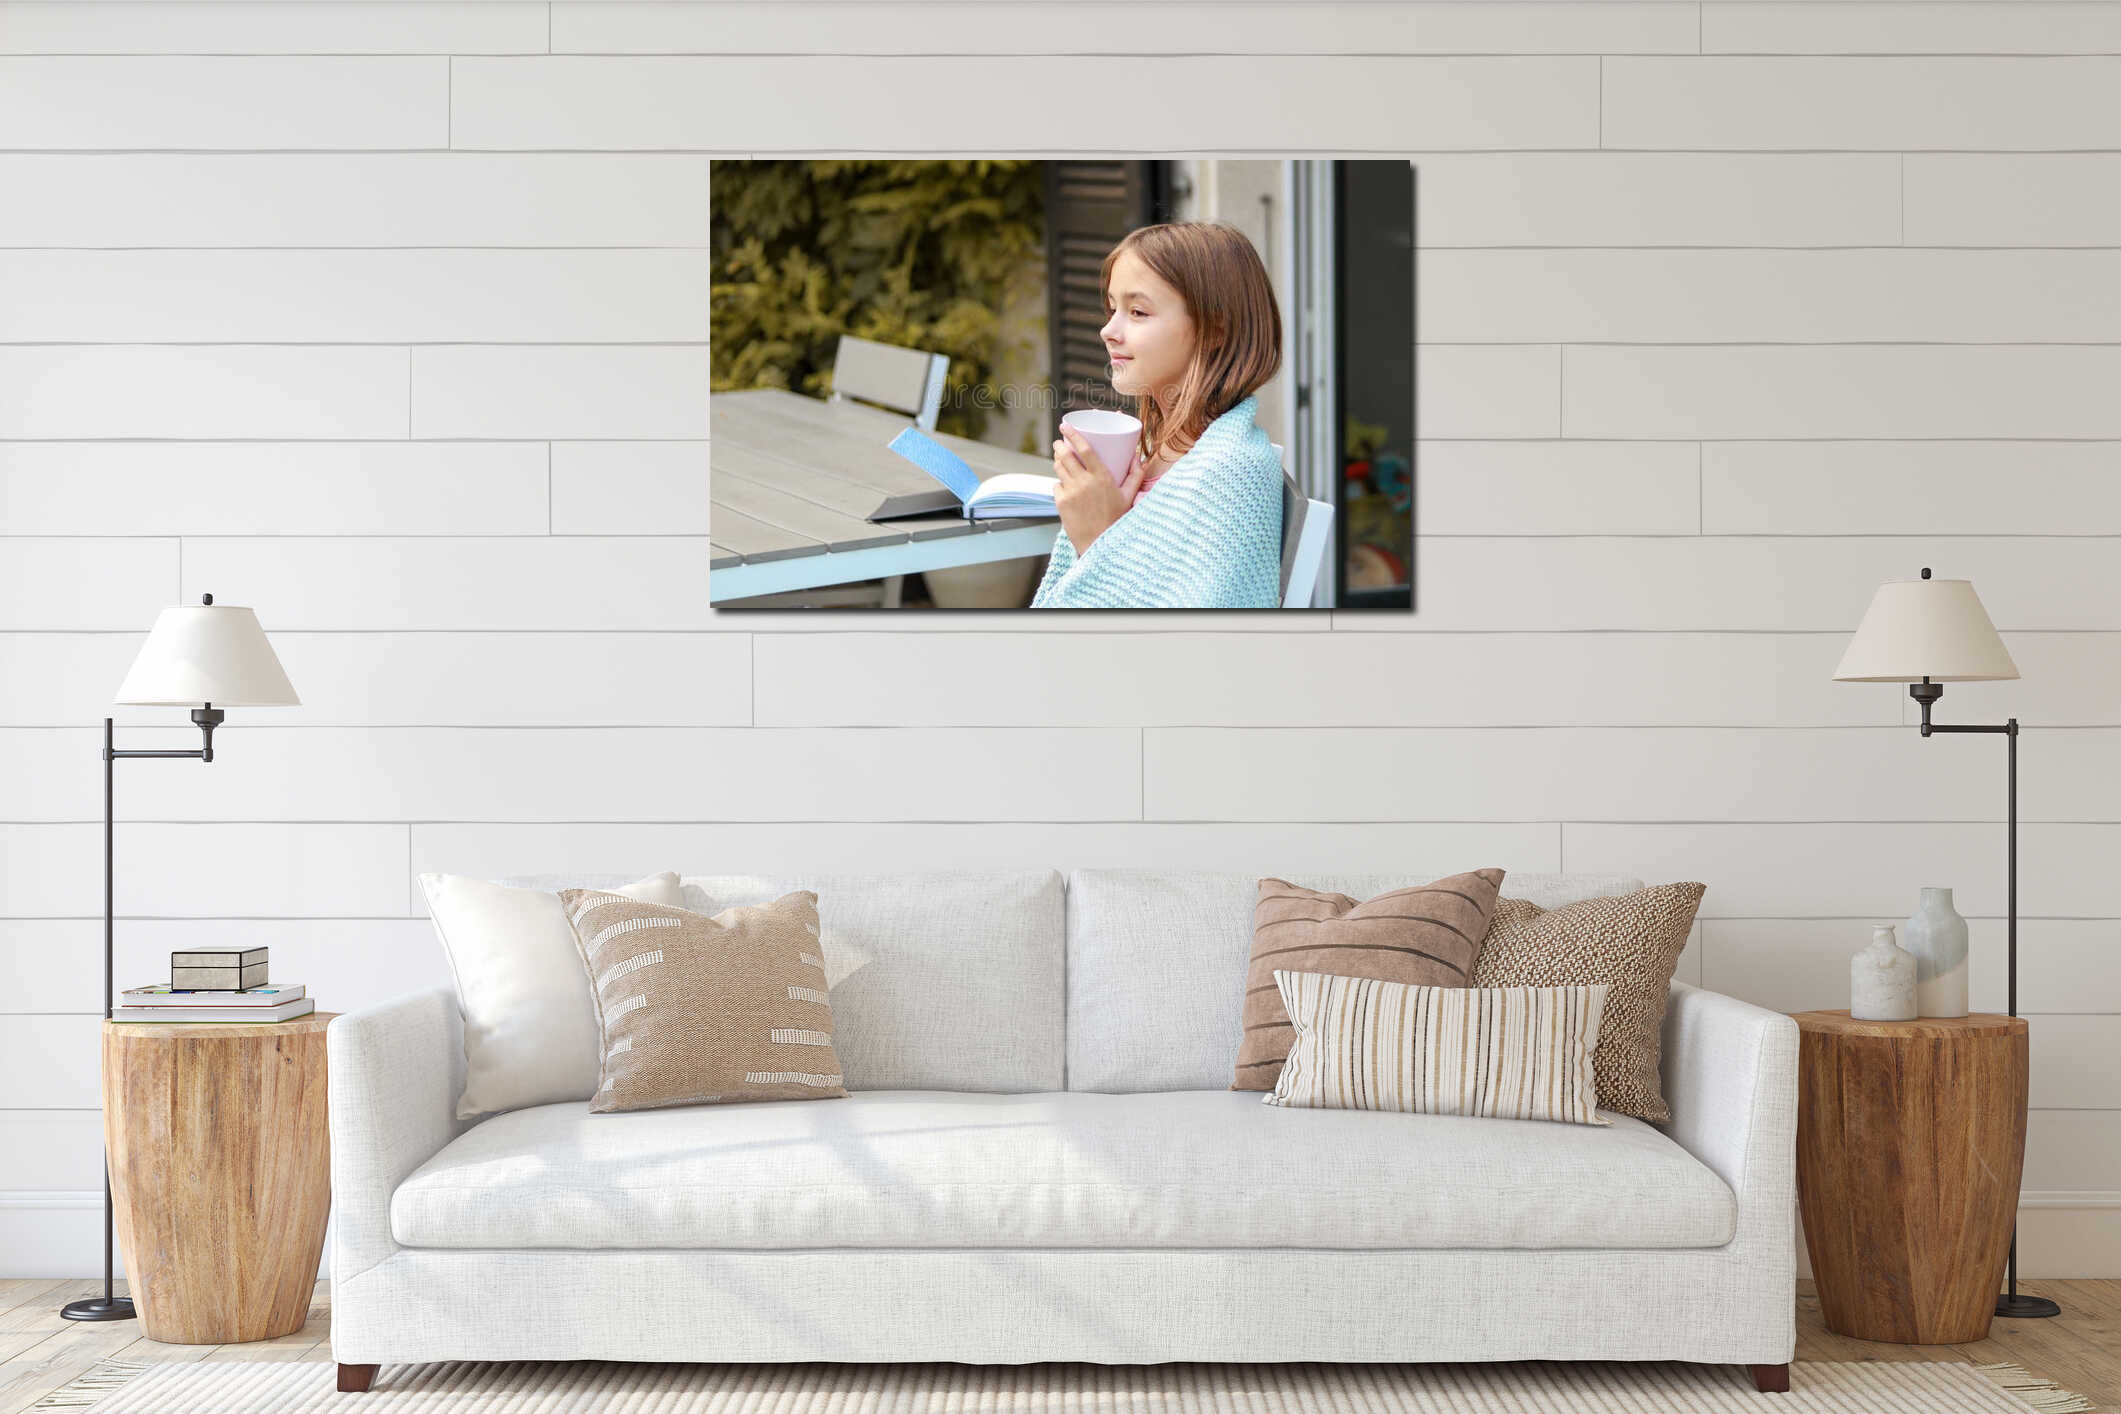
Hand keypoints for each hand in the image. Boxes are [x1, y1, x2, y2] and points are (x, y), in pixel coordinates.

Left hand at [1052, 425, 1145, 556]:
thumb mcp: (1129, 496)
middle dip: (1059, 445)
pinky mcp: (1061, 503)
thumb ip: (1135, 474)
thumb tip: (1137, 456)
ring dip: (1058, 460)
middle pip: (1065, 455)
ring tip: (1061, 459)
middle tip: (1060, 442)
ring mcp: (1071, 492)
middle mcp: (1084, 482)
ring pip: (1058, 468)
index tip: (1065, 426)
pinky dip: (1060, 484)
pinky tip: (1066, 485)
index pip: (1084, 448)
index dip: (1073, 434)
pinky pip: (1056, 486)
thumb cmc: (1117, 520)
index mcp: (1102, 477)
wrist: (1100, 544)